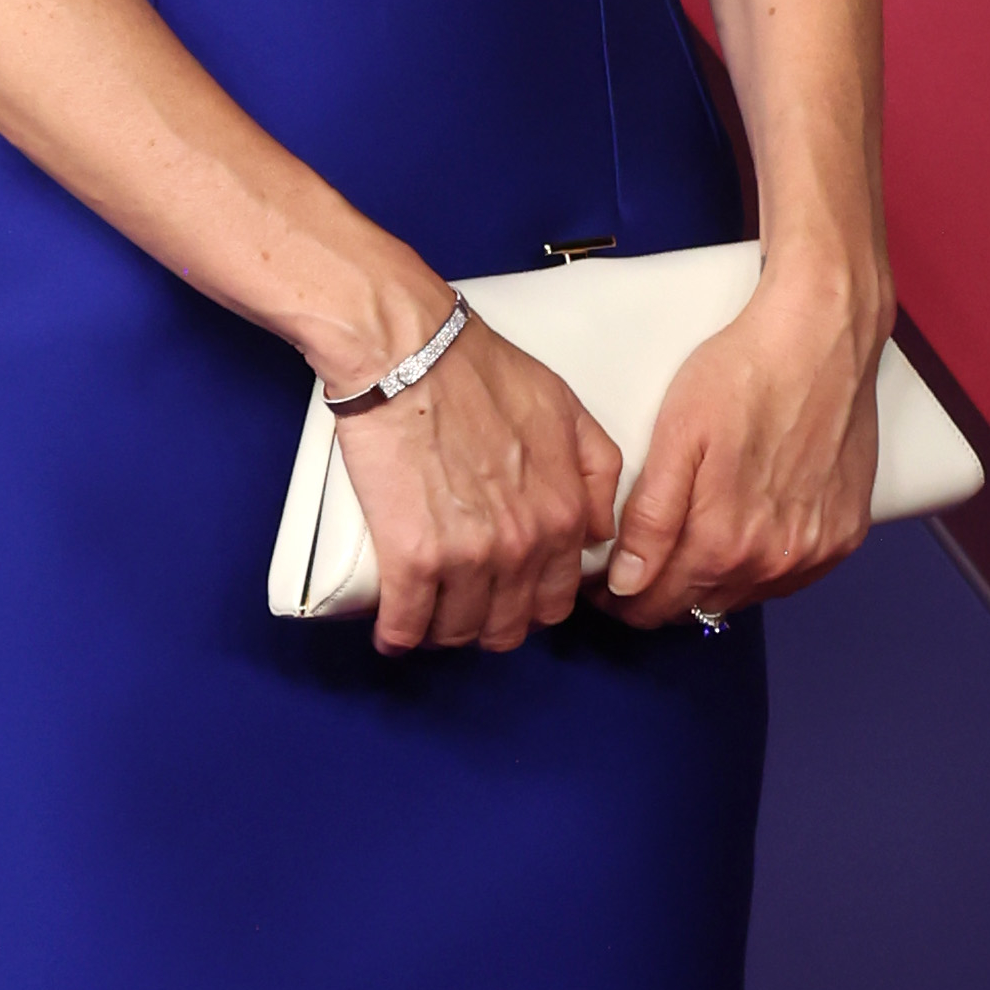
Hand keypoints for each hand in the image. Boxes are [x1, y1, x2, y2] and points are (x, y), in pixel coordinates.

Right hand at [333, 311, 625, 657]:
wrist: (407, 353)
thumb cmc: (480, 371)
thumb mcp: (565, 409)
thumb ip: (596, 472)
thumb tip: (597, 530)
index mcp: (562, 514)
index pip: (556, 599)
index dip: (530, 606)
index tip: (506, 599)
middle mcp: (524, 545)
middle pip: (509, 626)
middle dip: (489, 625)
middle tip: (464, 607)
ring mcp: (469, 556)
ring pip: (460, 631)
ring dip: (442, 631)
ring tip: (425, 615)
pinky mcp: (413, 558)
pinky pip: (408, 624)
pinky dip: (399, 635)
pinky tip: (392, 633)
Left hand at [602, 269, 884, 627]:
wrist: (822, 339)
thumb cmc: (744, 376)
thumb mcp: (676, 440)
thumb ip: (651, 521)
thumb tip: (627, 583)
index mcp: (721, 542)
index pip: (656, 607)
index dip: (622, 600)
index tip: (605, 585)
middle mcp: (772, 561)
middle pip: (699, 608)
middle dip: (661, 594)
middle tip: (638, 565)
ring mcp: (815, 552)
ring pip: (744, 597)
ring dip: (712, 585)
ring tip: (687, 548)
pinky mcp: (845, 536)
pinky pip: (791, 578)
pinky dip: (761, 569)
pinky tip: (743, 539)